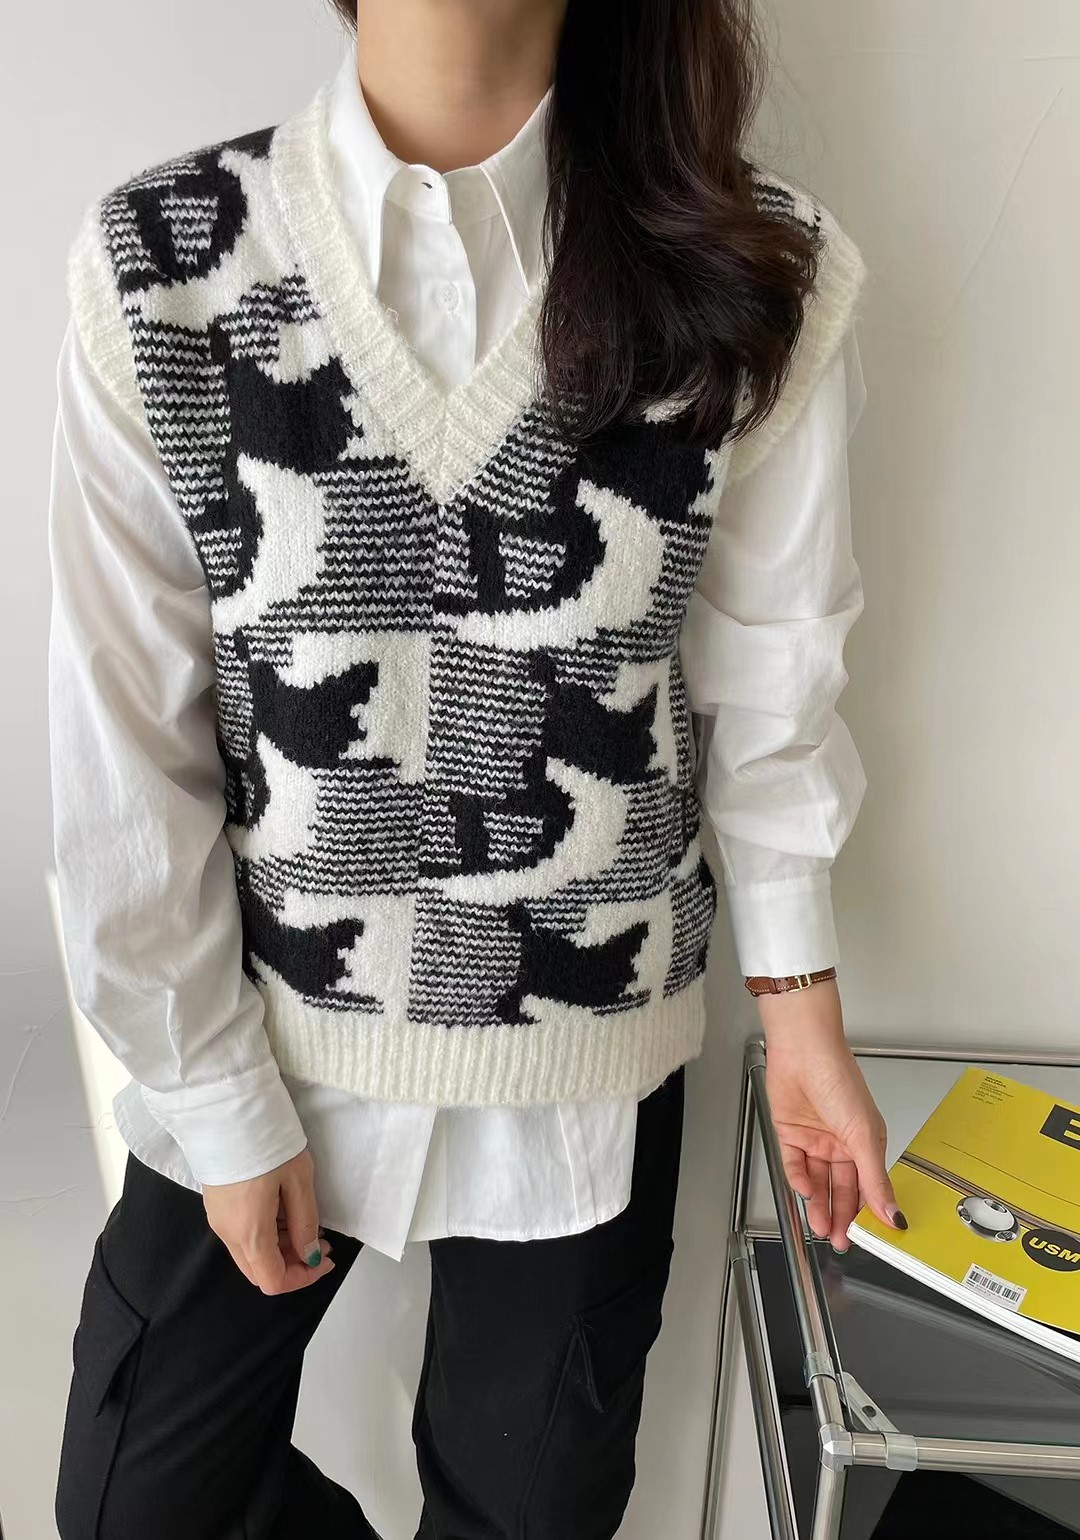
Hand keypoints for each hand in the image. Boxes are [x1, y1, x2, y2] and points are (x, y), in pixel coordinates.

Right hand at [203, 1147, 335, 1294]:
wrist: (225, 1110)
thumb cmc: (266, 1142)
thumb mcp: (298, 1180)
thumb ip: (304, 1223)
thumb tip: (310, 1255)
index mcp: (249, 1232)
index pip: (273, 1281)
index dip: (303, 1278)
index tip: (327, 1257)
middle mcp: (227, 1233)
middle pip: (259, 1271)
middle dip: (293, 1264)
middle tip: (321, 1241)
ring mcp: (217, 1220)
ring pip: (250, 1254)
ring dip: (280, 1249)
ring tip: (307, 1222)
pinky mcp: (215, 1205)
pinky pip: (241, 1235)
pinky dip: (265, 1234)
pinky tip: (283, 1210)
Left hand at [757, 979, 906, 1250]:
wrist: (804, 1050)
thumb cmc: (840, 1080)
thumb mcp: (863, 1135)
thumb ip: (875, 1179)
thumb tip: (895, 1215)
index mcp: (865, 1142)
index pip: (867, 1186)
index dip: (867, 1213)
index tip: (867, 1237)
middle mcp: (840, 1142)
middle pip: (841, 1188)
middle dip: (841, 1216)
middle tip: (840, 1241)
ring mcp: (815, 1138)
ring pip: (817, 1181)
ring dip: (819, 1204)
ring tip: (821, 1227)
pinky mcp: (790, 1133)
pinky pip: (794, 1164)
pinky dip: (798, 1179)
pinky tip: (804, 1192)